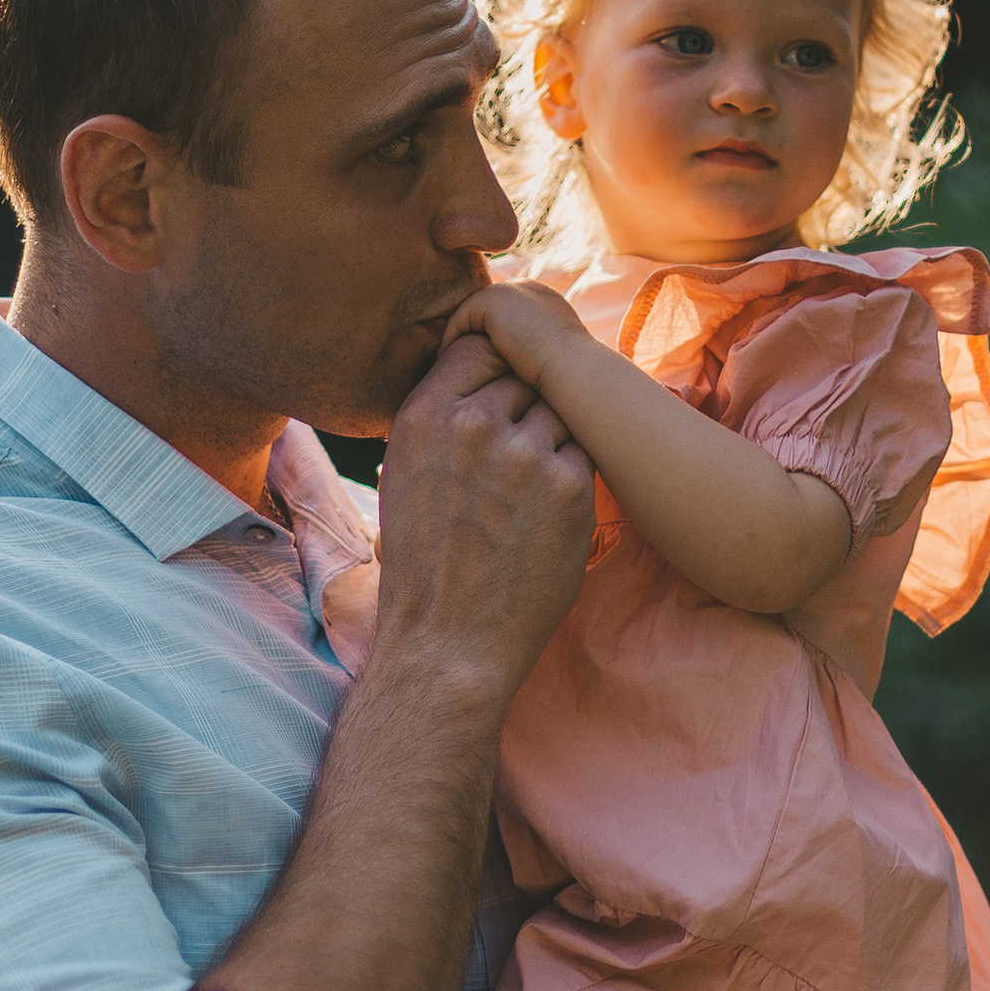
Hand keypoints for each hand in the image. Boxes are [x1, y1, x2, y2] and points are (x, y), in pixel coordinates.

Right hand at [370, 330, 593, 709]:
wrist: (449, 644)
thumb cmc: (424, 565)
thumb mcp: (404, 473)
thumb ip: (441, 416)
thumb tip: (480, 370)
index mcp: (424, 415)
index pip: (477, 346)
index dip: (497, 368)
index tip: (501, 398)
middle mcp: (473, 423)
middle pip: (526, 377)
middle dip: (527, 409)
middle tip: (518, 462)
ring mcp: (525, 452)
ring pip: (561, 413)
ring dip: (552, 443)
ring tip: (527, 496)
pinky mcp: (569, 485)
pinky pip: (585, 453)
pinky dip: (572, 480)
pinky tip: (546, 519)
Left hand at [443, 279, 590, 398]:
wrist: (575, 369)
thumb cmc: (569, 378)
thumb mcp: (549, 361)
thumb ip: (530, 357)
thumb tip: (511, 374)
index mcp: (544, 301)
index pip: (503, 315)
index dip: (485, 340)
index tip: (472, 368)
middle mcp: (528, 288)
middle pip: (484, 311)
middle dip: (467, 337)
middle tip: (449, 366)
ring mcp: (511, 290)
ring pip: (470, 315)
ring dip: (456, 340)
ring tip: (445, 369)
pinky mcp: (494, 300)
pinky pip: (461, 319)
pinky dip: (452, 341)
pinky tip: (448, 367)